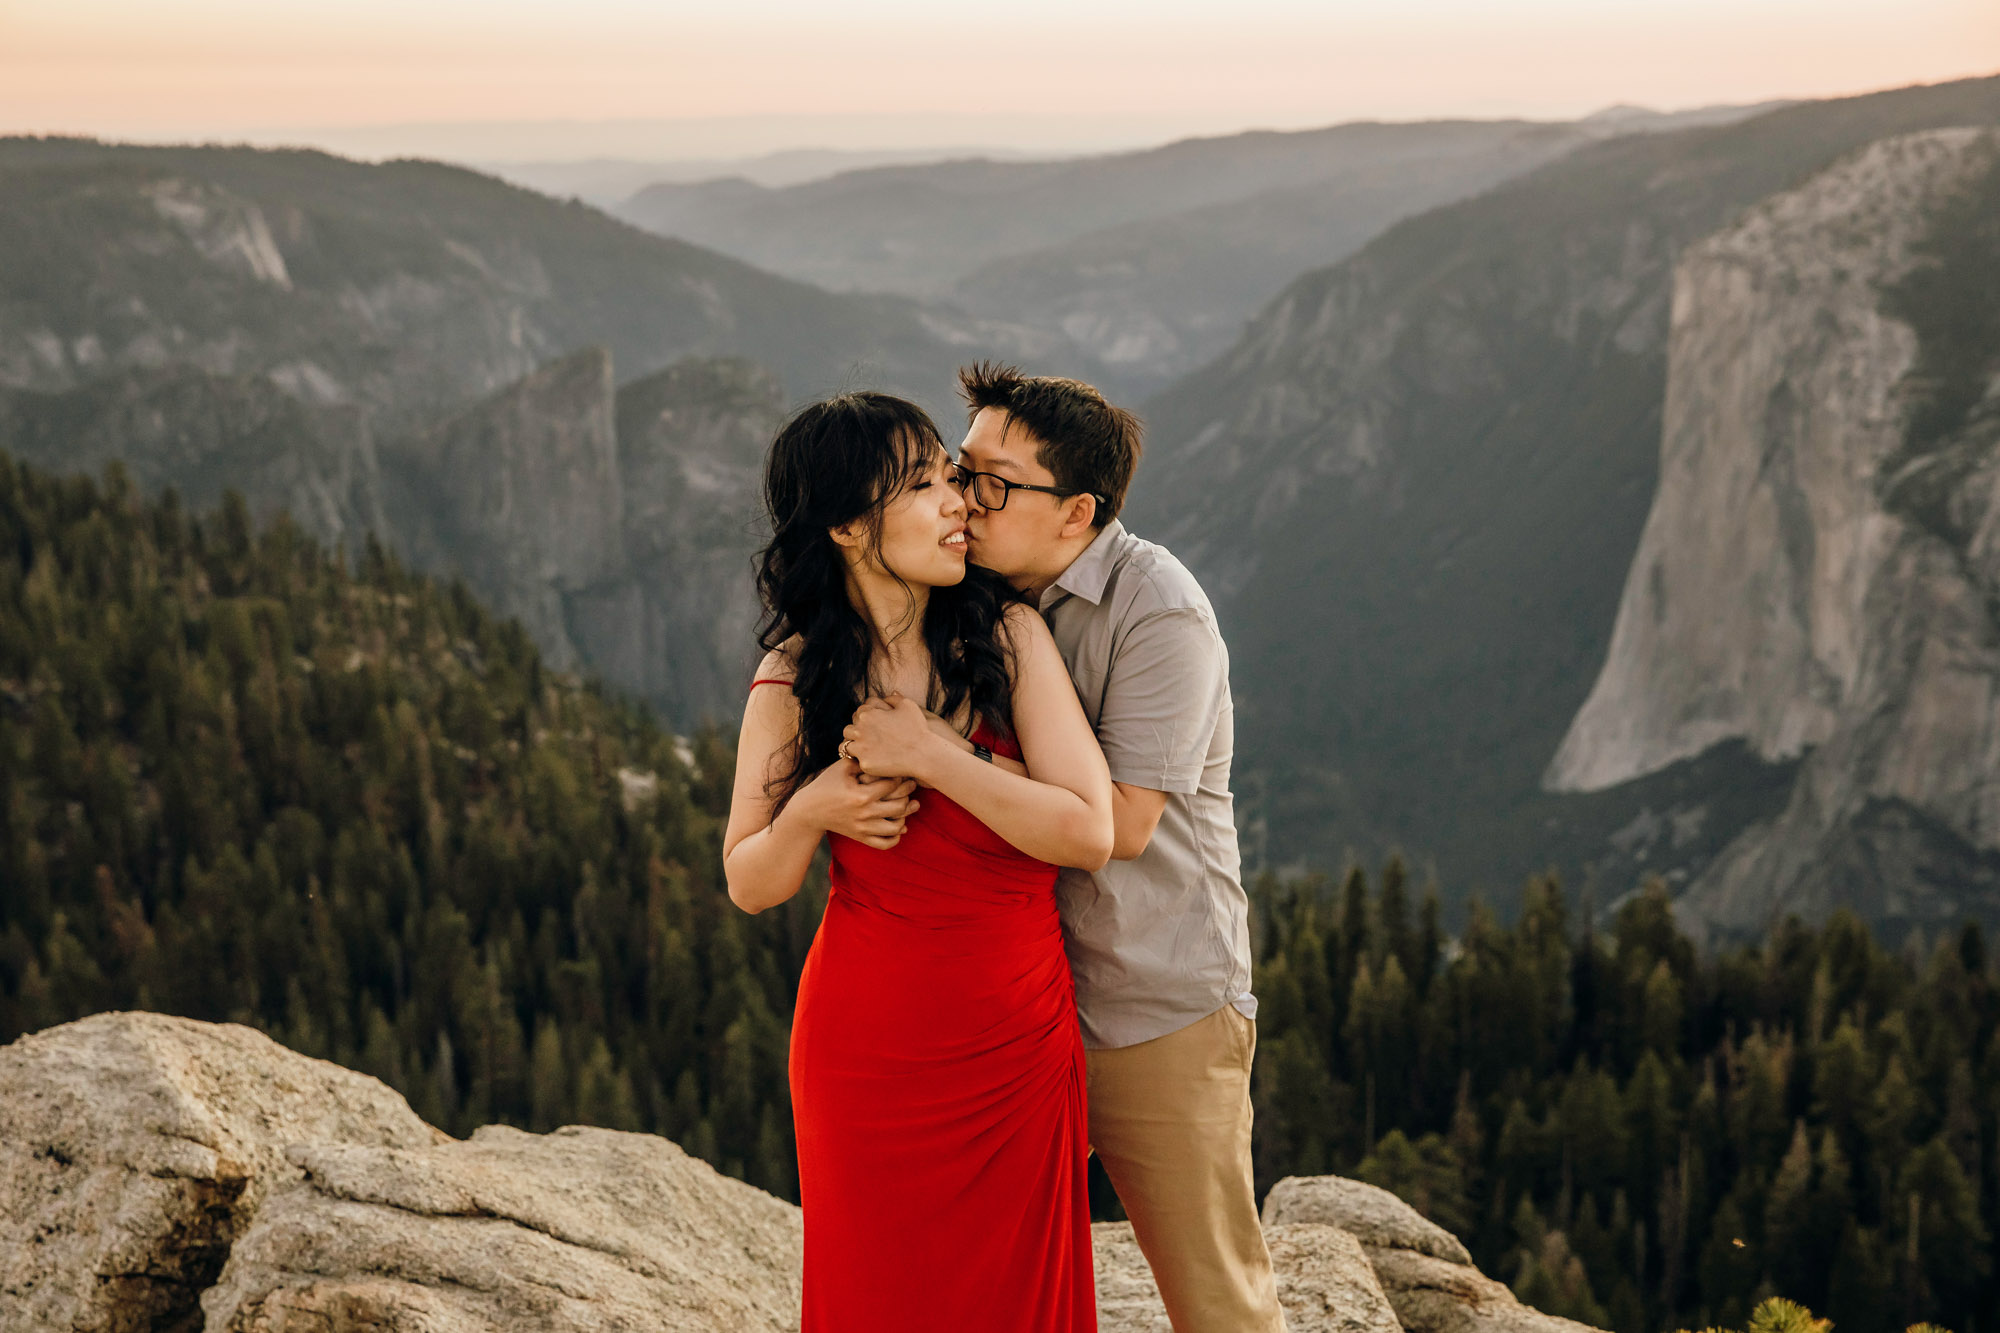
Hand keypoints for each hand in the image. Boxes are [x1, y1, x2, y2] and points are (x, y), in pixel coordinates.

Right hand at [788, 759, 919, 849]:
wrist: (809, 810)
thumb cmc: (827, 784)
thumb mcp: (842, 768)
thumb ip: (863, 759)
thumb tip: (885, 751)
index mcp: (861, 795)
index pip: (892, 785)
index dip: (901, 776)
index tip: (902, 771)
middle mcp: (864, 814)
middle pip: (899, 806)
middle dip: (908, 794)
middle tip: (911, 786)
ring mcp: (863, 829)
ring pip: (896, 827)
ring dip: (906, 816)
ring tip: (908, 806)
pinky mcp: (860, 838)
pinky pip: (885, 844)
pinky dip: (896, 836)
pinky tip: (899, 825)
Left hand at [843, 694, 945, 784]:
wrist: (922, 754)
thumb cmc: (917, 729)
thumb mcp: (909, 706)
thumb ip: (895, 698)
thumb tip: (891, 692)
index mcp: (867, 714)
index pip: (858, 713)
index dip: (866, 718)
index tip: (874, 724)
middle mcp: (860, 730)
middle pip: (848, 729)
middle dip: (857, 732)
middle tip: (868, 738)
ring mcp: (861, 748)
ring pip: (846, 745)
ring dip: (854, 745)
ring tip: (865, 749)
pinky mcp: (865, 764)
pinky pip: (856, 761)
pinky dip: (863, 760)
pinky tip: (872, 759)